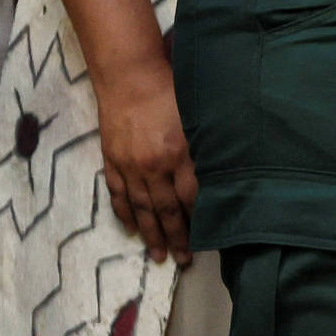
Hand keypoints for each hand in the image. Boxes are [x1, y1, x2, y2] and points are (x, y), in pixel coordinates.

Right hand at [94, 59, 198, 262]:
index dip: (201, 217)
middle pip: (167, 209)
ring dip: (151, 234)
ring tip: (159, 255)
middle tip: (184, 259)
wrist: (129, 76)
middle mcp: (155, 165)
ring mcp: (131, 166)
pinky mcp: (113, 162)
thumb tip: (223, 168)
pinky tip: (132, 229)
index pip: (193, 195)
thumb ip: (207, 143)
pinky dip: (126, 214)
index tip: (210, 235)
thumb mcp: (198, 114)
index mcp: (180, 152)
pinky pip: (119, 195)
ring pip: (142, 208)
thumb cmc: (172, 88)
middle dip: (178, 236)